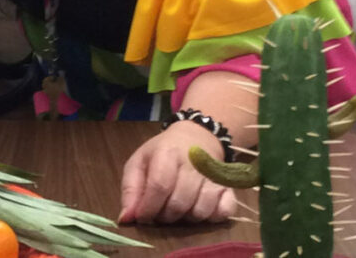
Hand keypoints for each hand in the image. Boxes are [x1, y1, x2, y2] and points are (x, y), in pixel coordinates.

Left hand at [119, 121, 236, 223]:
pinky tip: (199, 207)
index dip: (149, 207)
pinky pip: (224, 212)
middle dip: (165, 216)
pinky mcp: (229, 186)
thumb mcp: (139, 161)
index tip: (142, 217)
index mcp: (167, 153)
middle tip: (160, 211)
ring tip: (178, 207)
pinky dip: (211, 217)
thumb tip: (126, 219)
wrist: (197, 136)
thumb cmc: (162, 152)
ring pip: (200, 212)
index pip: (159, 186)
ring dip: (185, 218)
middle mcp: (193, 163)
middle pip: (179, 203)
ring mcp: (214, 176)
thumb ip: (130, 189)